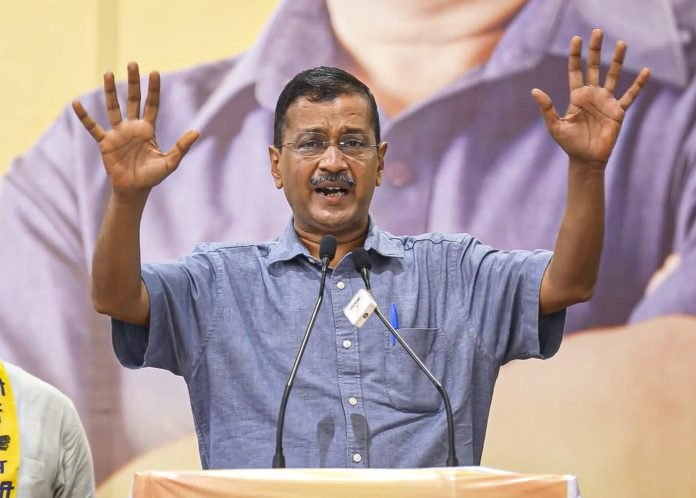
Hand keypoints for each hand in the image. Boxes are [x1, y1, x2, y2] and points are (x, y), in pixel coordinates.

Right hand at [72, 62, 198, 198]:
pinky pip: (92, 127)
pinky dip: (84, 116)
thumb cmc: (152, 177)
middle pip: (133, 100)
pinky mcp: (105, 142)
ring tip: (108, 73)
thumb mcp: (170, 162)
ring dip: (110, 91)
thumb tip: (197, 132)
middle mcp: (132, 127)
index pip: (152, 104)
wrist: (134, 190)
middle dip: (133, 82)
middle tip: (132, 63)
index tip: (154, 72)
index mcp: (148, 130)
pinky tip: (76, 103)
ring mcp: (118, 133)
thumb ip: (181, 147)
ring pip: (113, 108)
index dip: (153, 89)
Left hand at [532, 29, 649, 166]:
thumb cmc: (569, 144)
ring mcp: (606, 102)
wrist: (586, 159)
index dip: (575, 55)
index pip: (575, 70)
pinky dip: (638, 84)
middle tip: (597, 32)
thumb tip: (534, 91)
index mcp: (576, 96)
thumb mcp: (555, 126)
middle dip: (595, 50)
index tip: (576, 39)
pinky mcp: (618, 111)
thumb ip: (546, 108)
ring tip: (621, 43)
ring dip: (617, 61)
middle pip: (594, 67)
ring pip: (612, 76)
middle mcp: (592, 95)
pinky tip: (645, 71)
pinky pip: (630, 95)